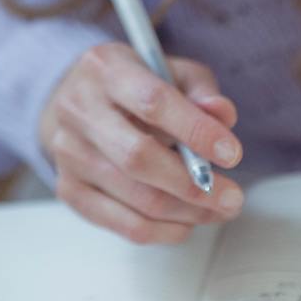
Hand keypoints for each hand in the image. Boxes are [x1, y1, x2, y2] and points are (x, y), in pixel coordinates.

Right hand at [38, 41, 244, 243]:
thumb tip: (222, 115)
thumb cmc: (131, 85)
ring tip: (218, 209)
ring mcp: (68, 153)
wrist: (76, 101)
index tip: (231, 153)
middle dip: (193, 185)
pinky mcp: (69, 189)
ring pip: (137, 199)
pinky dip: (166, 231)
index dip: (196, 131)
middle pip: (139, 158)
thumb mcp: (168, 70)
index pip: (152, 102)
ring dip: (188, 212)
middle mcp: (78, 109)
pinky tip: (187, 220)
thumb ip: (199, 89)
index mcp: (105, 69)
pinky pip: (125, 225)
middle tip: (232, 197)